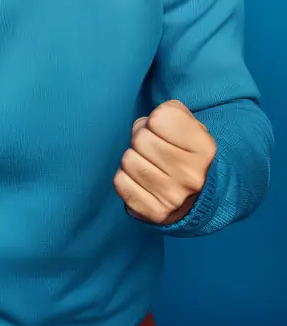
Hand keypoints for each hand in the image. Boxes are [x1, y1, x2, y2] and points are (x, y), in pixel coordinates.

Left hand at [113, 99, 215, 225]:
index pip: (159, 118)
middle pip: (140, 139)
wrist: (198, 198)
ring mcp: (174, 197)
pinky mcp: (155, 212)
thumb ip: (170, 113)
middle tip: (153, 148)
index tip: (164, 131)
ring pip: (128, 159)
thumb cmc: (186, 153)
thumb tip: (145, 124)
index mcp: (205, 149)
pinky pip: (120, 181)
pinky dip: (126, 177)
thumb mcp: (190, 126)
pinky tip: (141, 180)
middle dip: (142, 138)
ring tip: (149, 164)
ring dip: (134, 158)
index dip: (156, 119)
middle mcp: (192, 175)